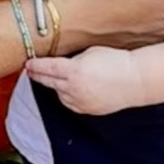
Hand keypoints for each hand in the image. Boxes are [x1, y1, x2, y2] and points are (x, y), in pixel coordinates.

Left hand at [27, 46, 143, 115]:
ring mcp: (80, 101)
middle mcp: (73, 88)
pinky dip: (67, 96)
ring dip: (55, 86)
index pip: (47, 68)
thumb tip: (60, 64)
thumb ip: (71, 60)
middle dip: (38, 76)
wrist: (136, 80)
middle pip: (49, 82)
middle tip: (31, 71)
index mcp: (73, 70)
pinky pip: (71, 103)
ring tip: (54, 78)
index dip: (35, 66)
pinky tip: (70, 89)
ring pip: (59, 94)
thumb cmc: (116, 61)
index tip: (28, 64)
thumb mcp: (90, 53)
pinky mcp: (87, 110)